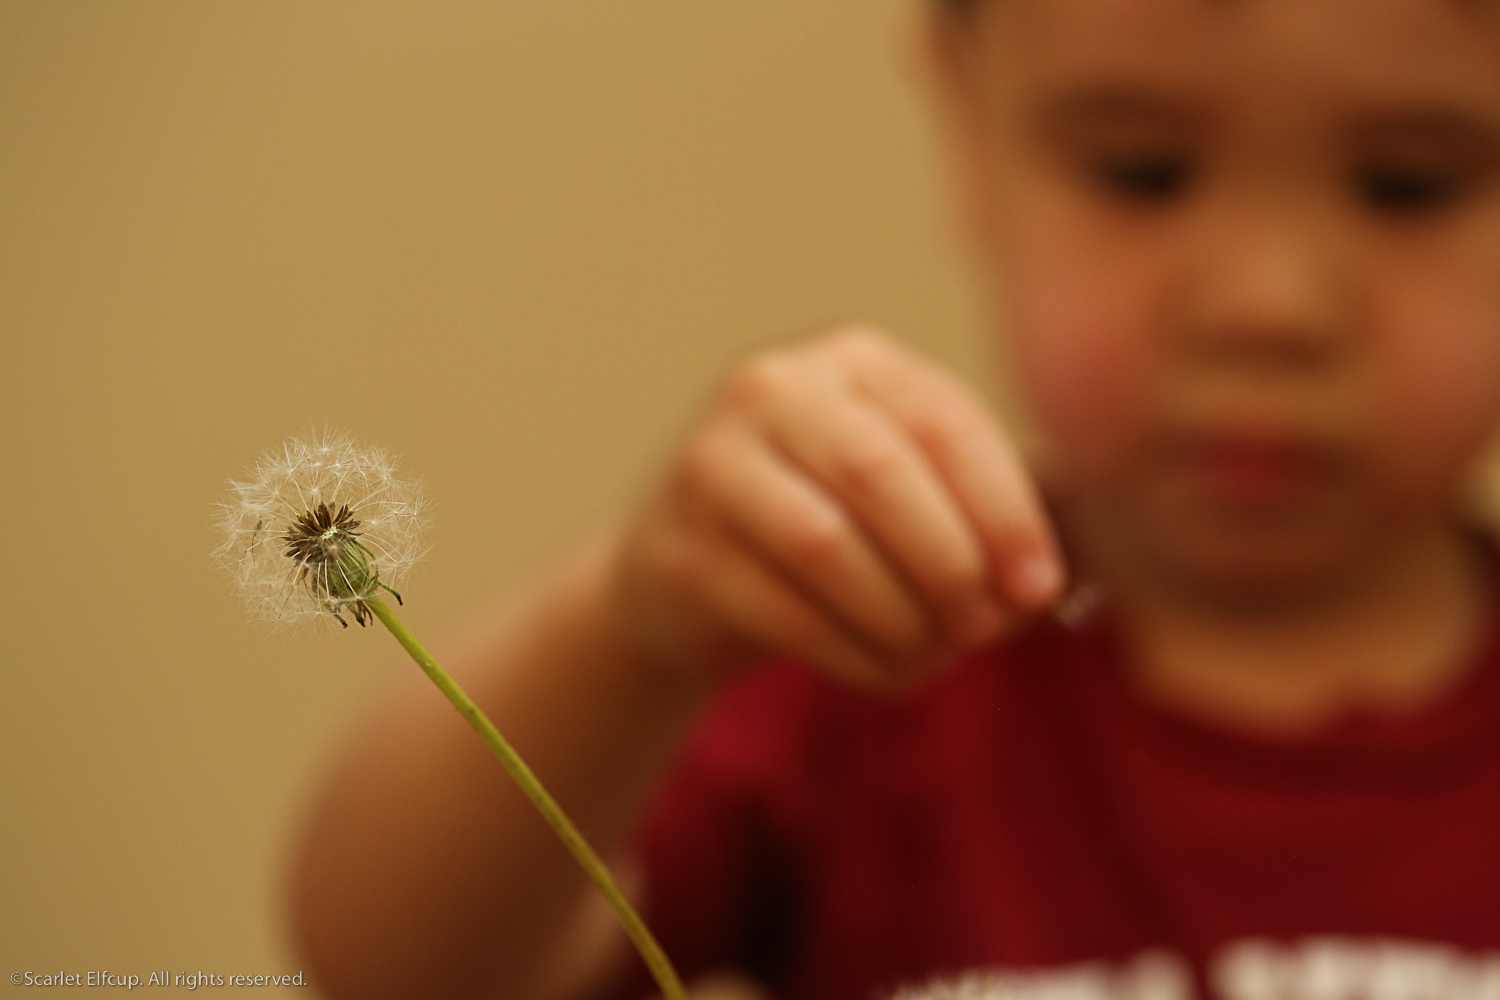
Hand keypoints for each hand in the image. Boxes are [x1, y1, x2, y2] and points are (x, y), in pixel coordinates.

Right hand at [612, 325, 1063, 693]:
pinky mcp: (680, 551)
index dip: (1005, 511)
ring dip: (901, 617)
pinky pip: (784, 612)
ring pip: (826, 544)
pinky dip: (856, 656)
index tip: (1038, 589)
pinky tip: (891, 673)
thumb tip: (1034, 590)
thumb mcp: (902, 490)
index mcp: (851, 360)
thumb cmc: (828, 524)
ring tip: (936, 655)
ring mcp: (712, 465)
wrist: (687, 575)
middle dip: (949, 563)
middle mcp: (772, 390)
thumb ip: (974, 517)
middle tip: (985, 630)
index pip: (945, 420)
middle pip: (879, 473)